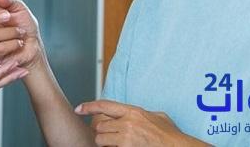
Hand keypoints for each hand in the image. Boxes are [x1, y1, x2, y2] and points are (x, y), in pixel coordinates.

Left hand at [76, 100, 201, 146]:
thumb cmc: (171, 136)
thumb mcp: (158, 117)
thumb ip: (142, 114)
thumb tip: (136, 114)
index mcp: (134, 111)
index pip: (105, 105)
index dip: (89, 106)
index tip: (78, 109)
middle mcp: (127, 122)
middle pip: (100, 126)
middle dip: (102, 132)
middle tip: (110, 137)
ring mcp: (126, 137)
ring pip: (101, 139)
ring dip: (105, 143)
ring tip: (116, 145)